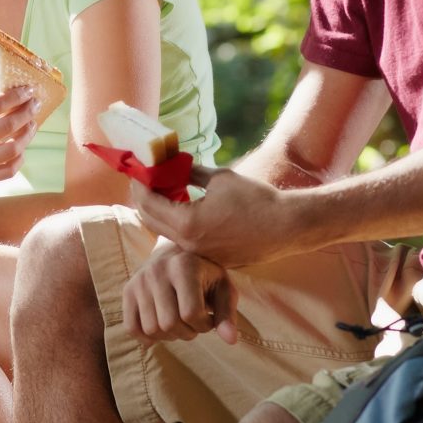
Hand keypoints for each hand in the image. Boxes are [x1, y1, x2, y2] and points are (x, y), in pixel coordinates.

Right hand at [0, 88, 37, 189]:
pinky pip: (8, 171)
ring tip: (31, 124)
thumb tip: (6, 98)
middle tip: (35, 104)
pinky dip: (20, 158)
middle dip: (27, 112)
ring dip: (27, 134)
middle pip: (8, 126)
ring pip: (13, 150)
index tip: (28, 90)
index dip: (16, 96)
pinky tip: (20, 148)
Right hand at [123, 242, 236, 344]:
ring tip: (180, 322)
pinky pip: (131, 328)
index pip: (190, 313)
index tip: (209, 318)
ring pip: (151, 329)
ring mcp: (139, 281)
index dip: (203, 325)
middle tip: (194, 323)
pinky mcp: (128, 290)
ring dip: (169, 336)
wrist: (177, 255)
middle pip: (168, 324)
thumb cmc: (206, 276)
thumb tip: (230, 340)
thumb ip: (227, 314)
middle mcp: (157, 270)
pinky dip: (147, 337)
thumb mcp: (223, 290)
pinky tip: (161, 330)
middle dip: (187, 332)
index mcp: (184, 266)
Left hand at [130, 166, 311, 270]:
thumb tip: (173, 164)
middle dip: (143, 199)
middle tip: (142, 181)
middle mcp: (189, 243)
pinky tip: (183, 208)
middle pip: (150, 221)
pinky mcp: (211, 258)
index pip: (148, 203)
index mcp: (188, 223)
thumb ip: (191, 172)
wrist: (286, 227)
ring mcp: (200, 254)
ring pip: (166, 232)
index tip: (136, 171)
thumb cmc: (256, 199)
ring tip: (161, 192)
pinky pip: (184, 240)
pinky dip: (177, 223)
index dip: (139, 184)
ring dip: (159, 212)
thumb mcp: (219, 178)